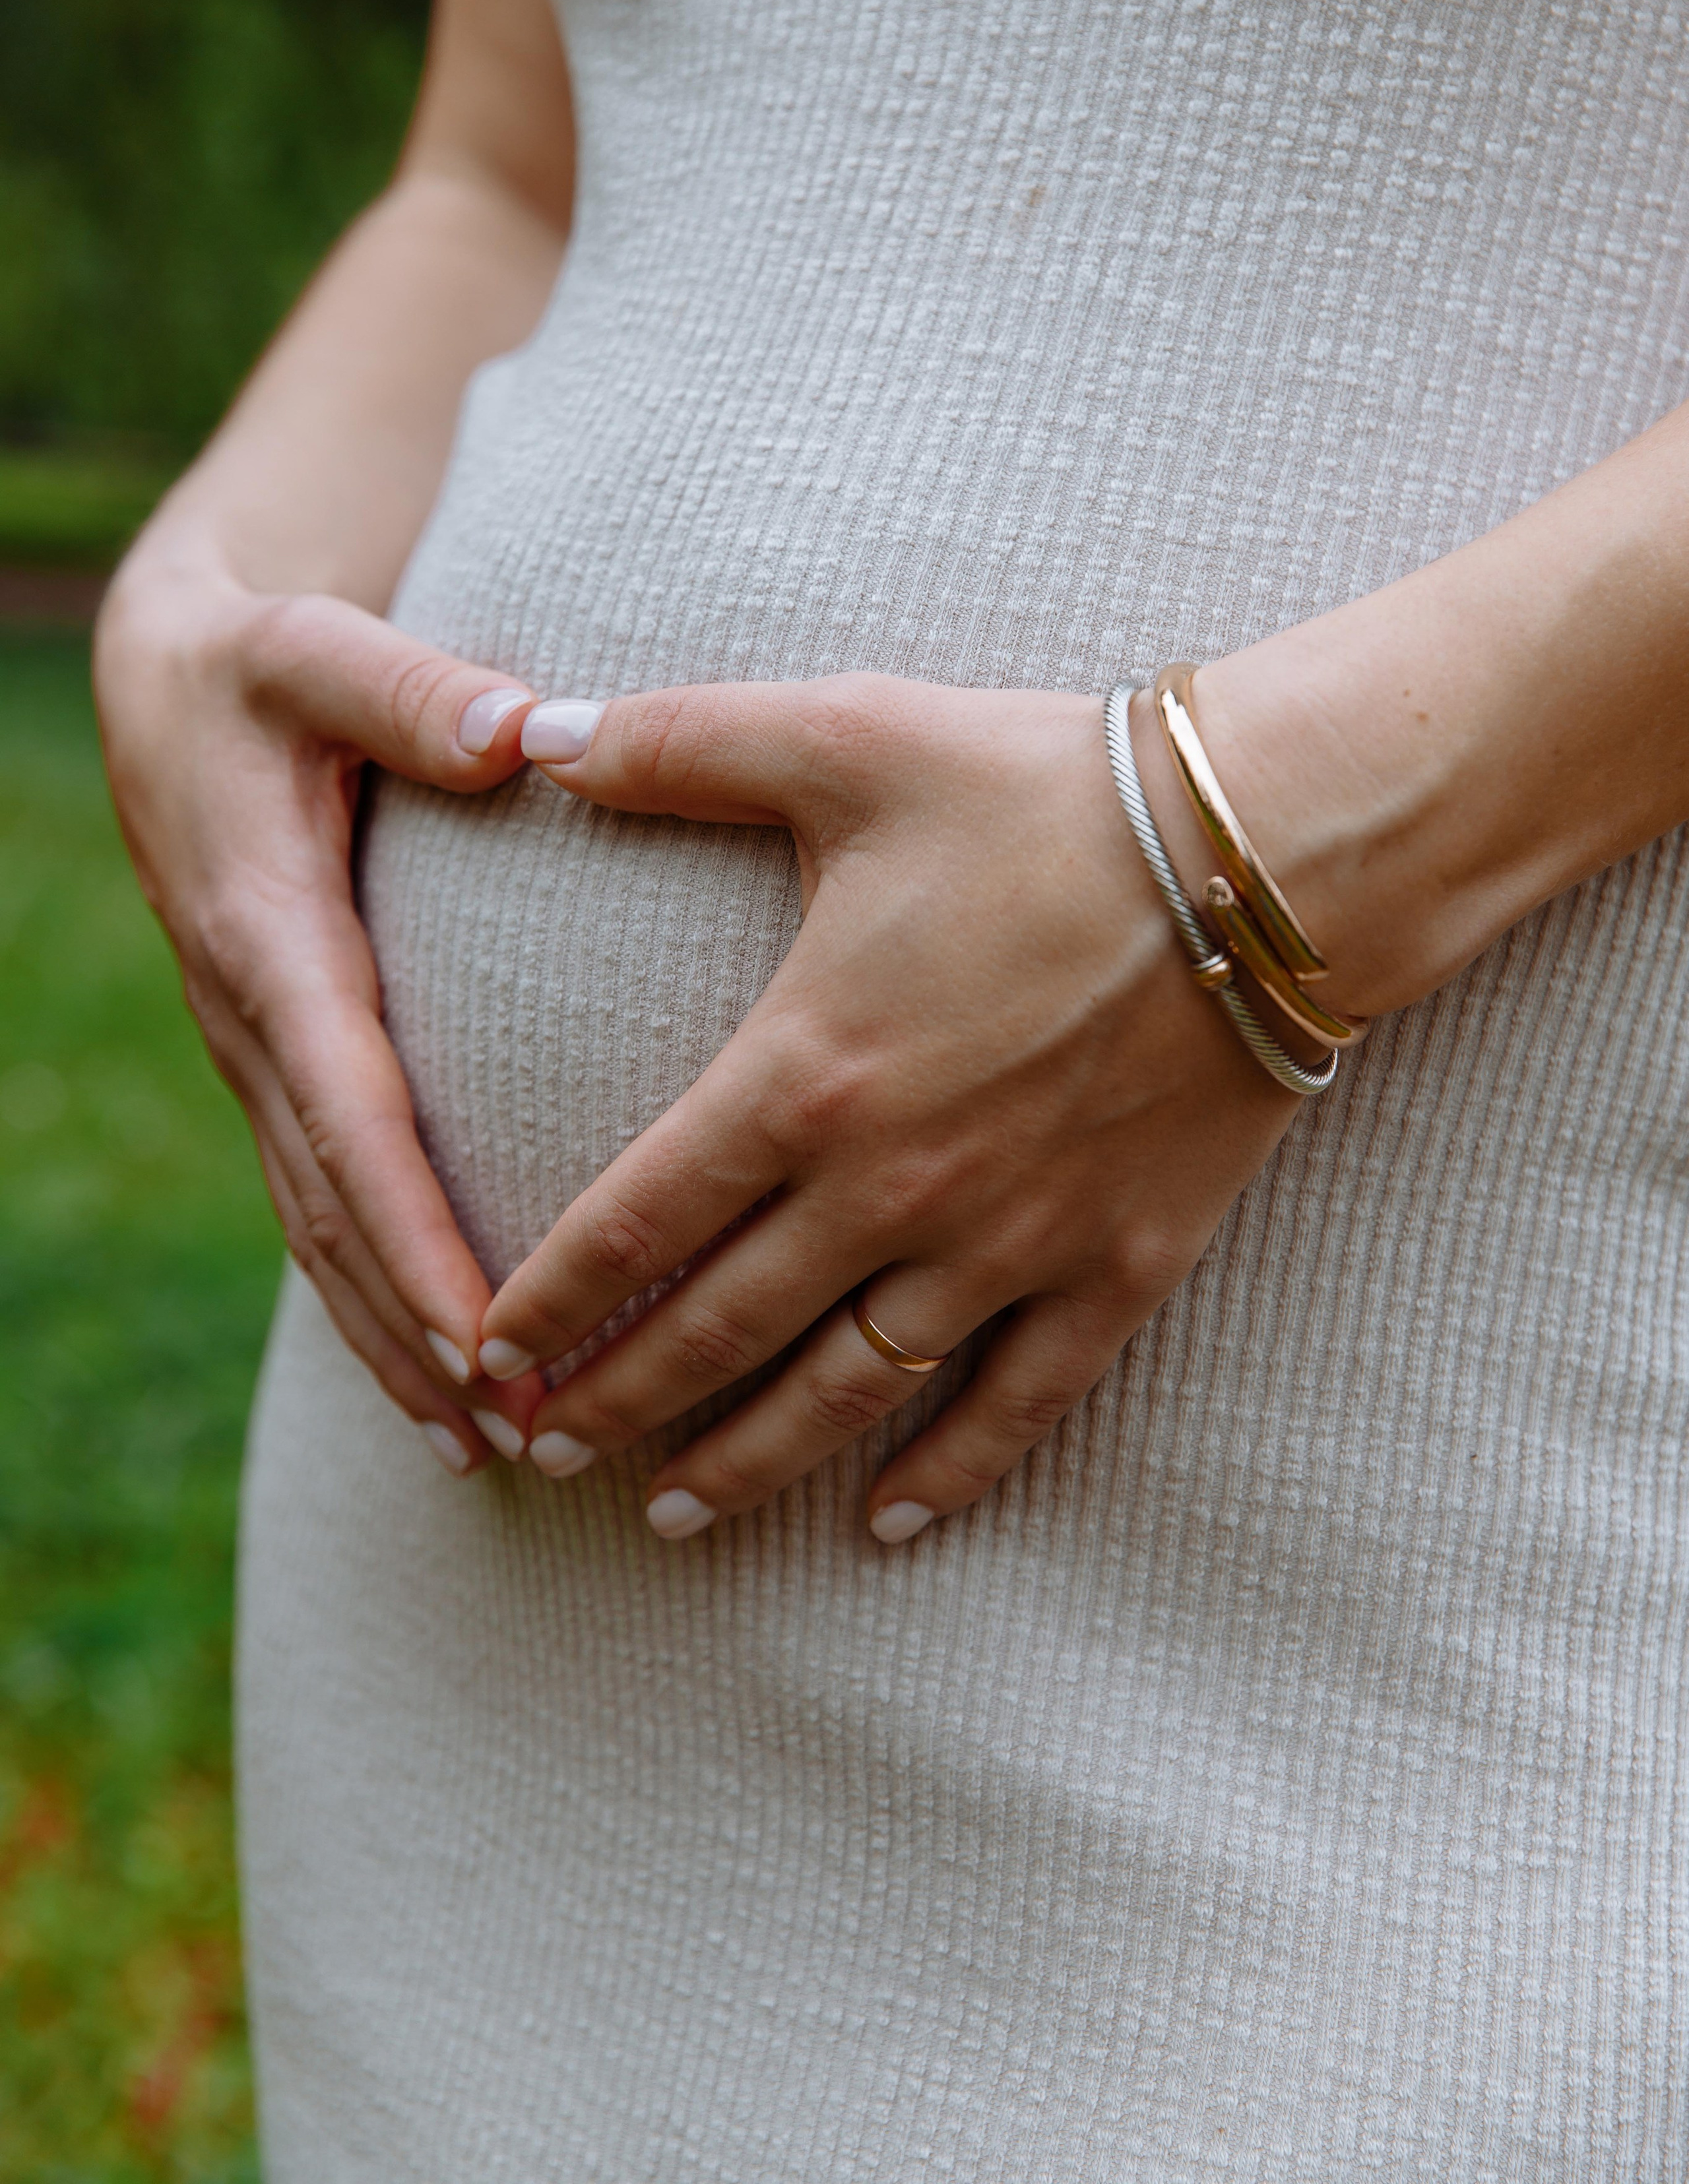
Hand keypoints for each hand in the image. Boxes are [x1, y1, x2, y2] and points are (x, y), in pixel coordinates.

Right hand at [94, 564, 548, 1473]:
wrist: (165, 683)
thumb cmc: (255, 665)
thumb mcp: (316, 650)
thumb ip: (410, 690)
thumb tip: (521, 734)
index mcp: (273, 939)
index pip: (352, 1113)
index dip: (414, 1231)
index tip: (487, 1332)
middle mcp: (254, 1020)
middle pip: (336, 1206)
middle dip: (417, 1327)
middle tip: (518, 1431)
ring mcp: (254, 1051)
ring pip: (318, 1224)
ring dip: (392, 1336)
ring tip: (485, 1443)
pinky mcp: (273, 1057)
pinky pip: (316, 1195)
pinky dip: (367, 1286)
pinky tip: (431, 1362)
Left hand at [482, 675, 1306, 1539]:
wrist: (1263, 858)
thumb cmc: (1045, 787)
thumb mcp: (845, 737)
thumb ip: (674, 744)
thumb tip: (527, 731)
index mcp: (805, 1074)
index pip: (635, 1223)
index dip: (548, 1301)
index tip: (488, 1352)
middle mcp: (890, 1187)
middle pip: (717, 1332)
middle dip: (615, 1400)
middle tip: (541, 1450)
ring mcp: (1006, 1243)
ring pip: (845, 1393)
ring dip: (746, 1461)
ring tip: (669, 1513)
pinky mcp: (1115, 1267)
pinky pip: (1017, 1404)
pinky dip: (948, 1475)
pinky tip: (888, 1525)